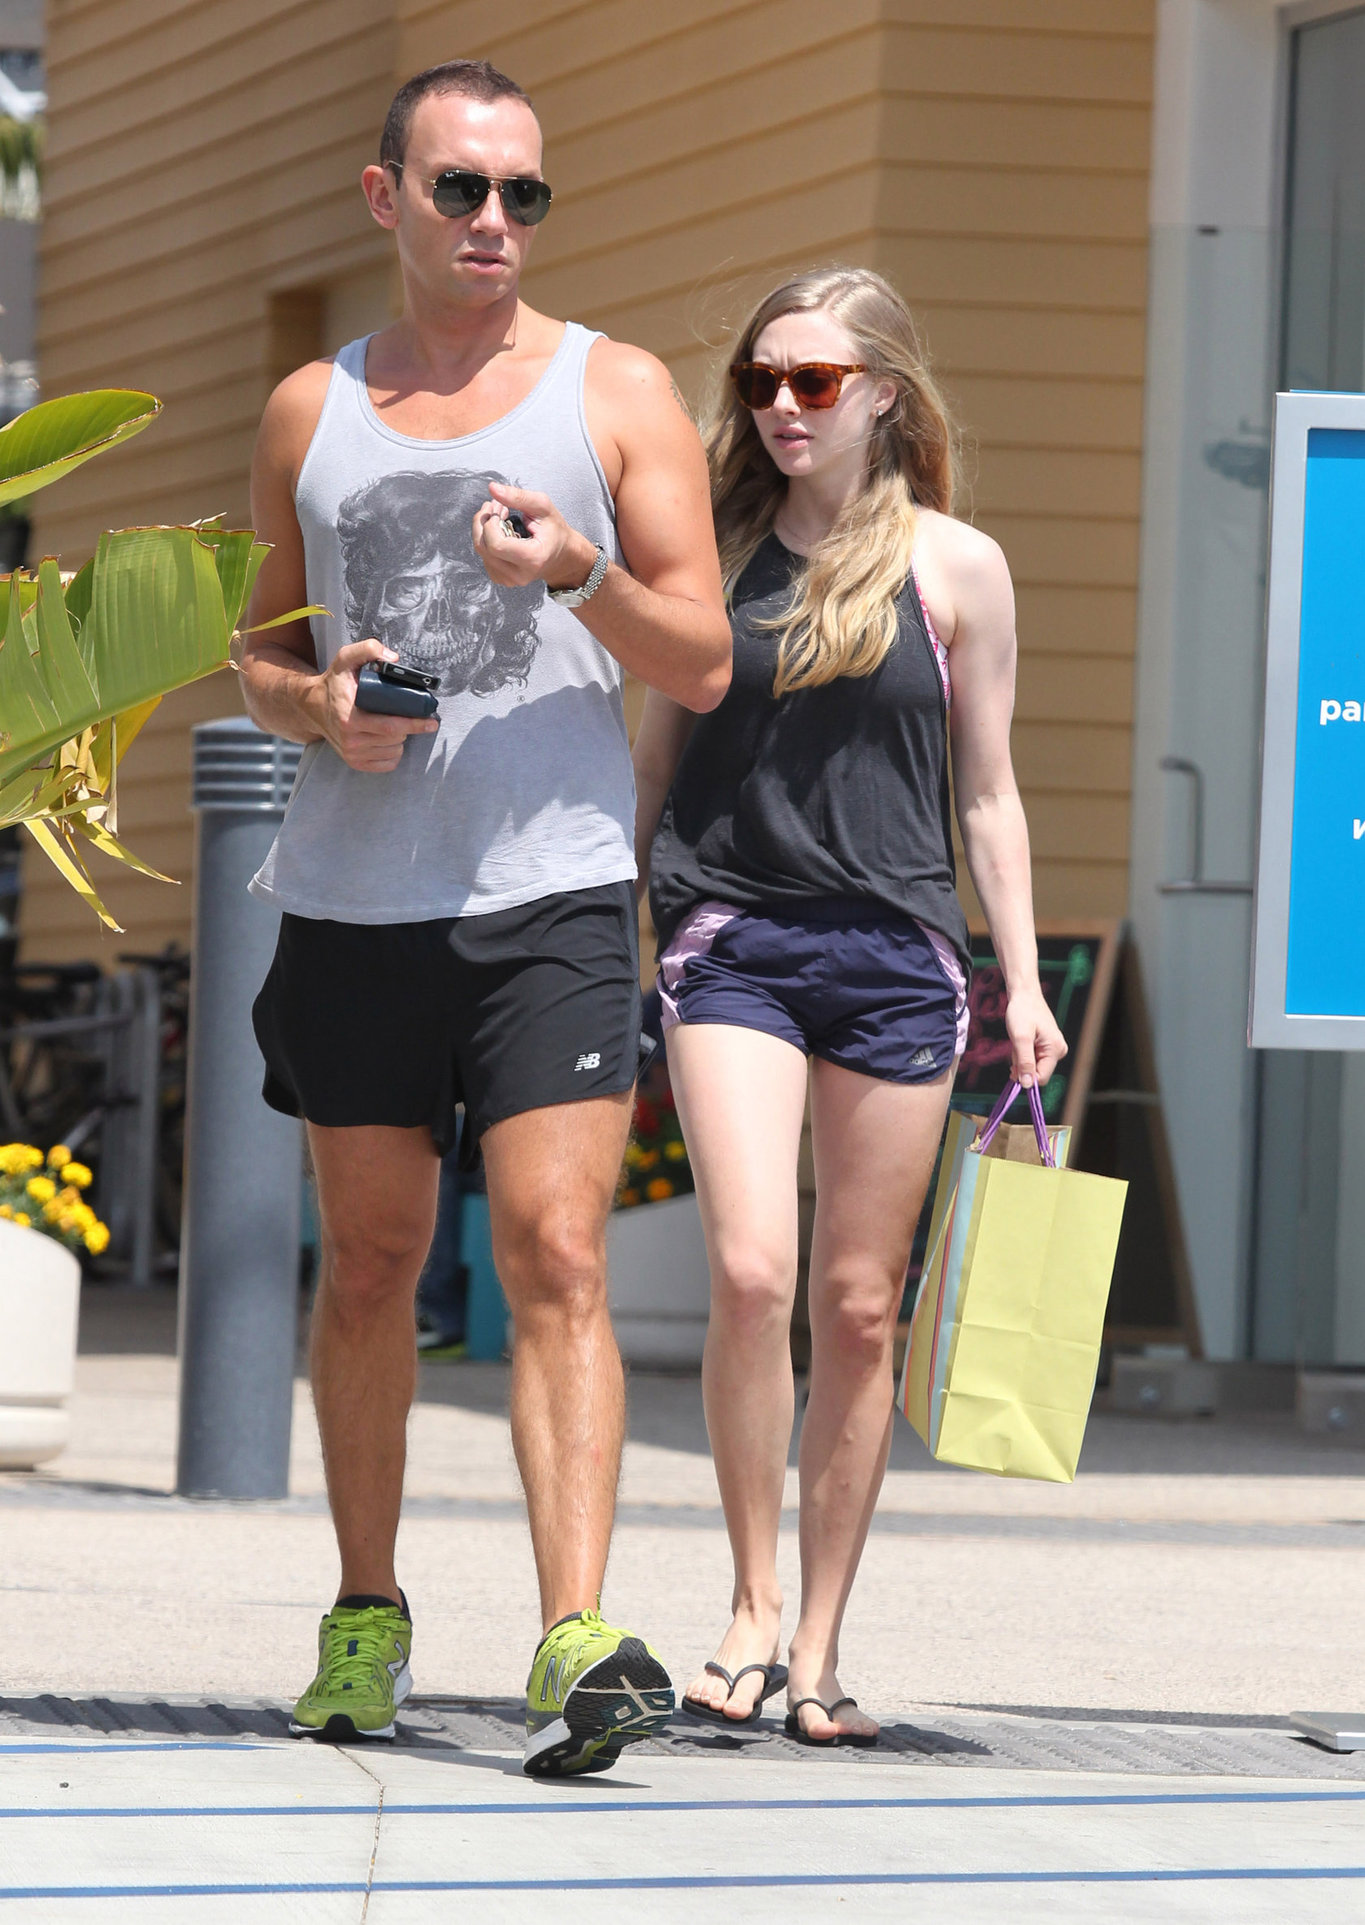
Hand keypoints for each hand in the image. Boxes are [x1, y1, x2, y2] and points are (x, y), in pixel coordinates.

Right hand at [307, 638, 438, 774]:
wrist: (312, 707)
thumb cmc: (334, 683)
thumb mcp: (346, 659)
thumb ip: (368, 649)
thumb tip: (394, 659)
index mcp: (349, 718)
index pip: (391, 726)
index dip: (415, 724)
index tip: (432, 721)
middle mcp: (350, 740)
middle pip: (396, 738)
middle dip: (408, 726)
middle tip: (408, 714)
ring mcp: (352, 754)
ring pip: (394, 751)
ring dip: (401, 739)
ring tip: (393, 724)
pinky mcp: (355, 763)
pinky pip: (388, 763)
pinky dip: (393, 752)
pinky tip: (388, 739)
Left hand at [471, 481, 597, 592]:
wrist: (562, 555)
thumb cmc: (554, 530)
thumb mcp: (543, 507)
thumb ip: (518, 496)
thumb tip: (492, 488)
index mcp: (532, 558)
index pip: (495, 544)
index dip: (491, 523)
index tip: (500, 508)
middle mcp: (520, 574)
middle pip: (484, 547)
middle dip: (484, 522)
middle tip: (495, 506)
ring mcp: (510, 580)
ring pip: (481, 552)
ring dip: (484, 529)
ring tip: (499, 516)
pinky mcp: (503, 579)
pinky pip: (484, 558)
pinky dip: (487, 541)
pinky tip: (499, 531)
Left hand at [1005, 985, 1067, 1088]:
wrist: (1024, 994)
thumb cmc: (1022, 1012)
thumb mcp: (1020, 1038)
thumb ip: (1024, 1062)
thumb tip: (1027, 1085)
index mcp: (1056, 1049)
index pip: (1041, 1078)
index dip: (1025, 1077)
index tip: (1011, 1069)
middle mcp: (1059, 1050)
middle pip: (1037, 1072)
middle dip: (1022, 1065)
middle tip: (1015, 1048)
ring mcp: (1053, 1048)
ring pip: (1033, 1065)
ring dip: (1020, 1058)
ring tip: (1017, 1041)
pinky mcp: (1047, 1045)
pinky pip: (1032, 1057)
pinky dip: (1022, 1053)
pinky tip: (1020, 1041)